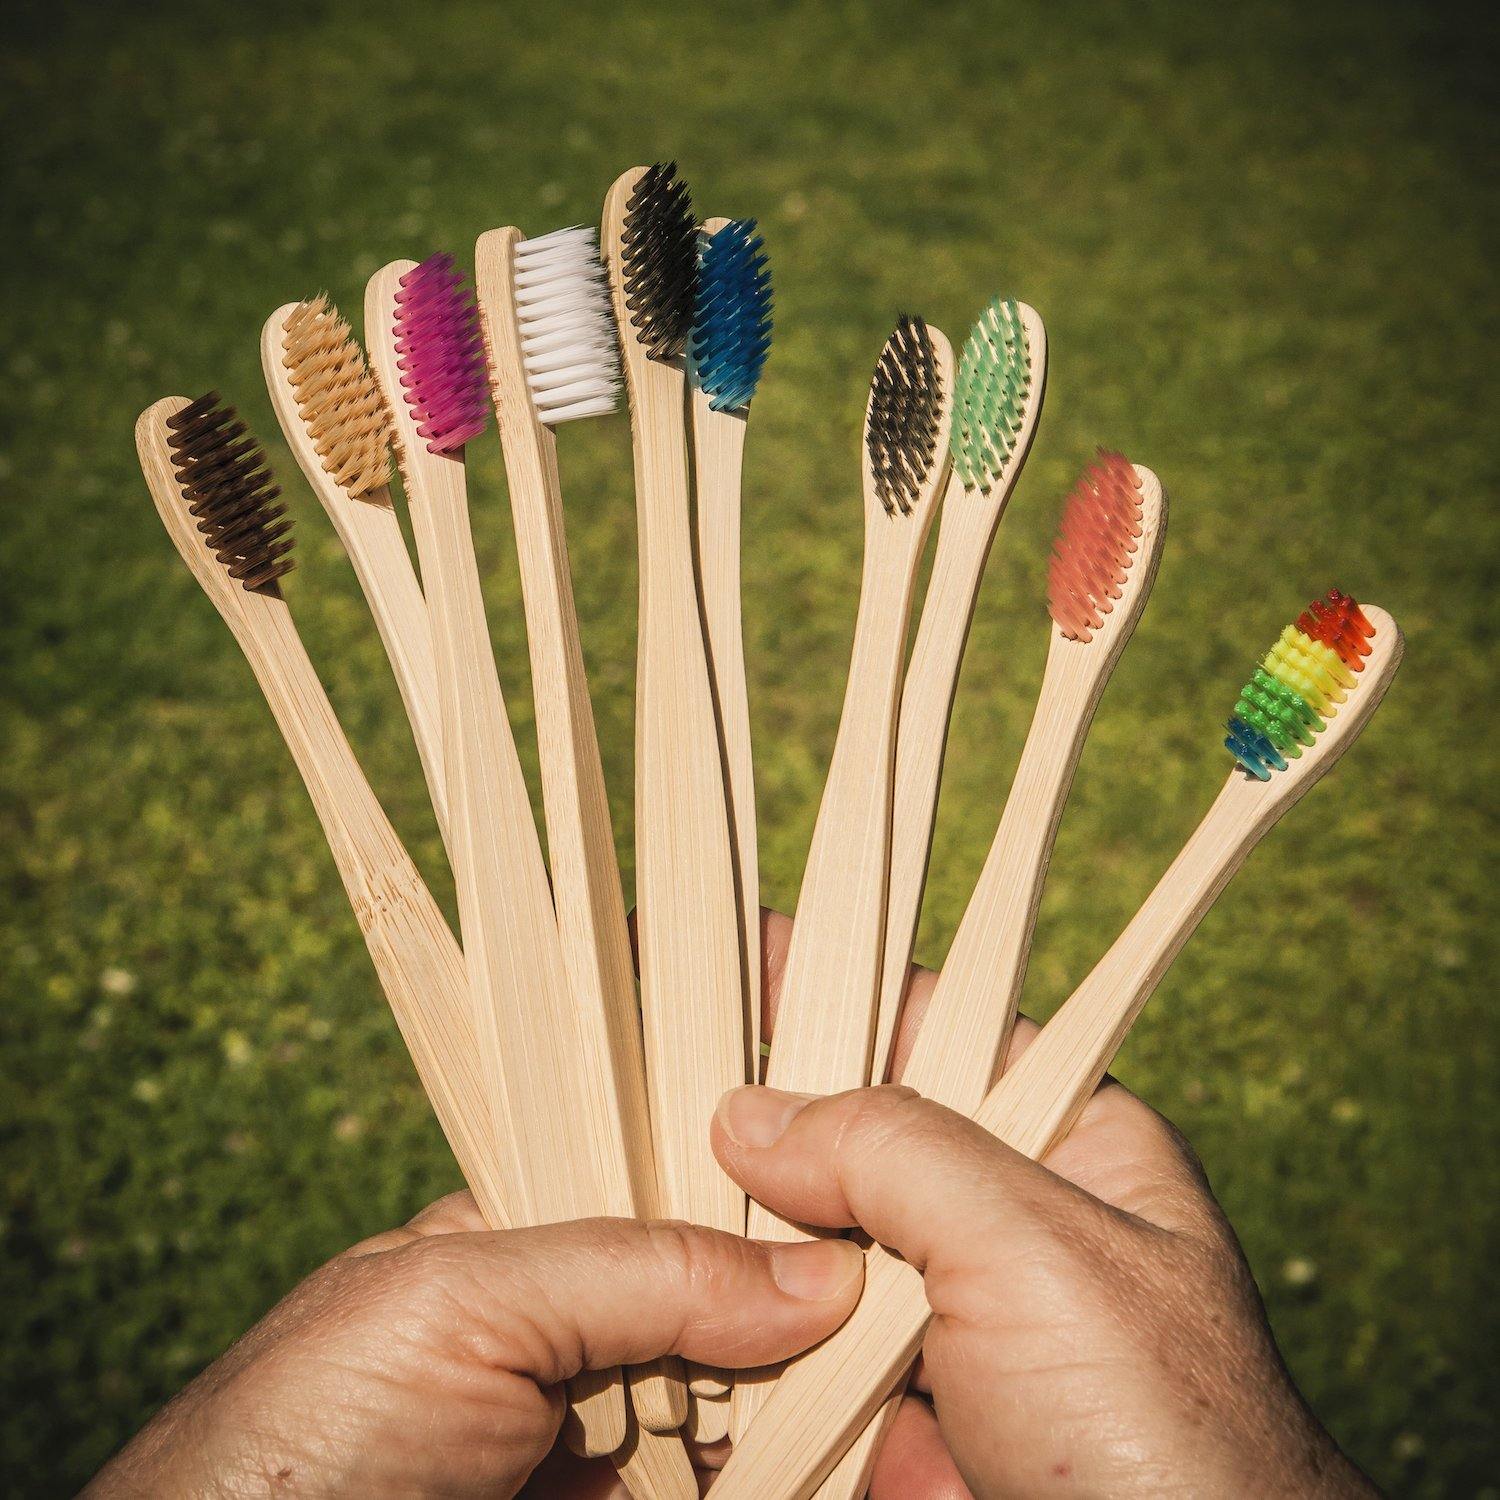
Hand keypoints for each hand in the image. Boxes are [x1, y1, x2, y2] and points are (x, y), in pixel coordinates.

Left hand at [83, 1192, 863, 1497]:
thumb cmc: (304, 1430)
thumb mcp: (465, 1301)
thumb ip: (636, 1267)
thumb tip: (817, 1272)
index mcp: (535, 1242)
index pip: (683, 1193)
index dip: (772, 1196)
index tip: (871, 1201)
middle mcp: (581, 1339)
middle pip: (731, 1307)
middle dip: (815, 1311)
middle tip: (914, 1305)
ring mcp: (602, 1445)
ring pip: (741, 1413)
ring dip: (818, 1410)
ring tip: (905, 1386)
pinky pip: (722, 1488)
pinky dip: (786, 1475)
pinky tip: (847, 1462)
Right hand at [712, 917, 1375, 1497]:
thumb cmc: (1170, 1437)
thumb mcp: (1037, 1252)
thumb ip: (895, 1153)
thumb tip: (749, 1115)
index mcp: (1062, 1142)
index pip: (930, 1020)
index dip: (833, 981)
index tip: (730, 950)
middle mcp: (995, 1220)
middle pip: (849, 1136)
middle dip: (755, 1115)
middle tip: (646, 1077)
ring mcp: (939, 1320)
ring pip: (805, 1245)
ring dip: (728, 1231)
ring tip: (627, 1179)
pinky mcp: (892, 1413)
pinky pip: (790, 1350)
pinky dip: (730, 1336)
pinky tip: (661, 1301)